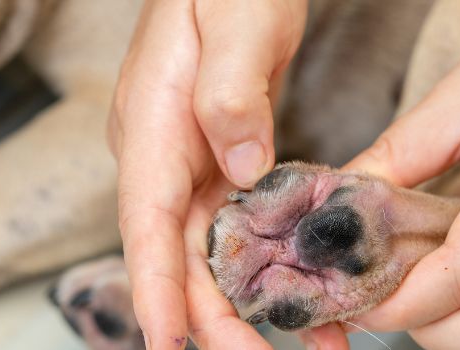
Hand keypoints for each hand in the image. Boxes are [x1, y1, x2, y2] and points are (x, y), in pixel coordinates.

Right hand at [108, 0, 305, 347]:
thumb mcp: (234, 17)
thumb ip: (229, 89)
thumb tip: (242, 166)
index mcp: (152, 125)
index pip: (144, 220)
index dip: (154, 288)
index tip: (167, 346)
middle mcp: (162, 155)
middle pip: (177, 252)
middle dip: (212, 315)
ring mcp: (190, 162)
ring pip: (212, 249)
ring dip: (251, 300)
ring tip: (314, 340)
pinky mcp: (222, 162)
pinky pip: (242, 225)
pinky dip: (274, 262)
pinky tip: (314, 289)